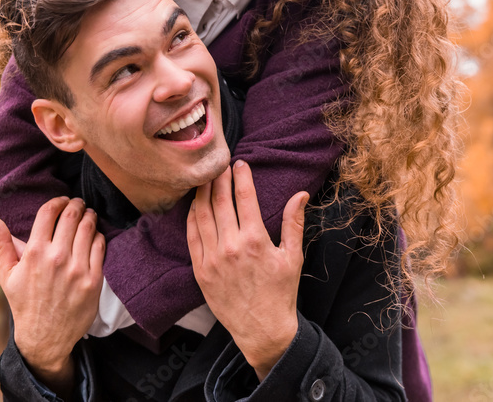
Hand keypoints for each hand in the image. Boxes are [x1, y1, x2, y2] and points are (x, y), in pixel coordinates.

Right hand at [0, 197, 104, 391]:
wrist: (45, 337)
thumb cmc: (24, 303)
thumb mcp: (6, 274)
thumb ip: (0, 244)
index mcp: (34, 253)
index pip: (49, 212)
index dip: (58, 201)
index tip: (62, 200)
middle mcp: (57, 258)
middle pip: (72, 216)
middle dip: (76, 204)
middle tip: (78, 203)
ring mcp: (77, 269)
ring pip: (88, 228)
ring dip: (89, 216)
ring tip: (88, 215)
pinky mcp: (93, 280)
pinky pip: (100, 246)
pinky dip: (98, 235)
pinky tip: (94, 235)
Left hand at [187, 160, 307, 379]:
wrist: (262, 330)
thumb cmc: (280, 293)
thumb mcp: (292, 257)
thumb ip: (293, 222)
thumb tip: (300, 194)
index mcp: (255, 240)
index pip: (244, 197)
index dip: (241, 176)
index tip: (240, 163)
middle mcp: (230, 247)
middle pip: (219, 201)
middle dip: (219, 178)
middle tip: (220, 164)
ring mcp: (212, 259)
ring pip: (202, 216)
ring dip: (202, 193)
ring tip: (205, 178)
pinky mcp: (200, 271)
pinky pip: (192, 237)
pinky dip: (191, 217)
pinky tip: (194, 205)